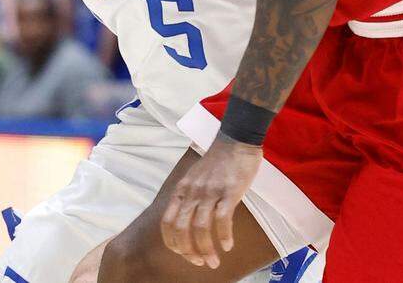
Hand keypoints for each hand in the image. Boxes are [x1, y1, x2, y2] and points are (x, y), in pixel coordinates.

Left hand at [160, 133, 261, 268]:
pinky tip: (228, 245)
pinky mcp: (229, 191)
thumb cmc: (217, 161)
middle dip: (188, 252)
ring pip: (200, 228)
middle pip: (181, 229)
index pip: (167, 222)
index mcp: (181, 189)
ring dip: (206, 249)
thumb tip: (187, 222)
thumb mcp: (194, 177)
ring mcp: (209, 191)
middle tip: (200, 263)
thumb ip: (189, 196)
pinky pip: (222, 219)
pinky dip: (224, 236)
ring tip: (214, 261)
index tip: (183, 254)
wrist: (236, 139)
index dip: (173, 243)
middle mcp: (192, 192)